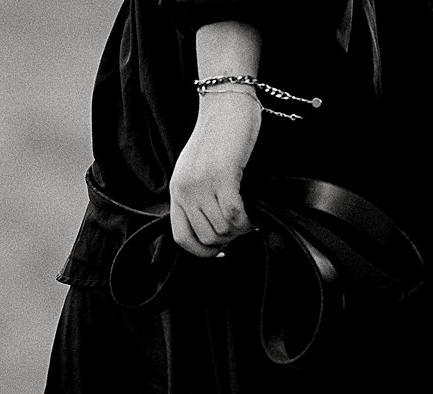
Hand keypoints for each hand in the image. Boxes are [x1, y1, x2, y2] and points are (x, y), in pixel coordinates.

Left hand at [169, 88, 259, 257]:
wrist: (226, 102)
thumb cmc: (219, 136)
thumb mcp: (199, 170)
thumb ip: (200, 197)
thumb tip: (220, 230)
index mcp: (177, 190)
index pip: (182, 238)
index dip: (204, 251)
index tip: (222, 250)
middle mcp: (185, 190)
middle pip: (208, 239)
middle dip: (230, 239)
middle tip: (243, 225)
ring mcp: (203, 183)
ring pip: (224, 230)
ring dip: (243, 229)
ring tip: (251, 215)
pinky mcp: (223, 175)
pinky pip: (235, 214)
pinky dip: (249, 219)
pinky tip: (255, 211)